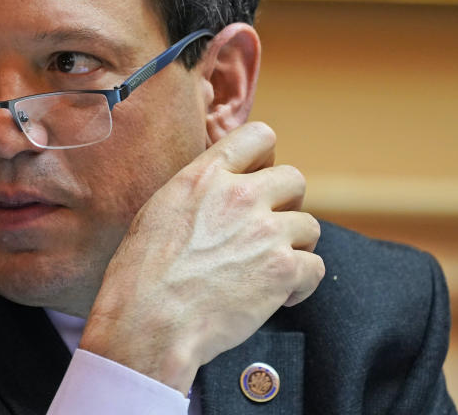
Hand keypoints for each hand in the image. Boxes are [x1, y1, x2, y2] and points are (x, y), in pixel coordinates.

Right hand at [79, 122, 323, 393]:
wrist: (150, 321)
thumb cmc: (142, 274)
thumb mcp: (160, 210)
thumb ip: (198, 192)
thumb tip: (218, 192)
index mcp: (206, 176)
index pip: (259, 136)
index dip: (265, 159)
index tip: (258, 181)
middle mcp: (241, 195)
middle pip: (294, 179)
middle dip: (286, 205)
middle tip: (265, 232)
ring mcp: (266, 231)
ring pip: (310, 226)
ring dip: (294, 247)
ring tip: (268, 270)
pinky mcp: (284, 270)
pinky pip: (316, 267)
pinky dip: (301, 284)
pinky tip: (277, 296)